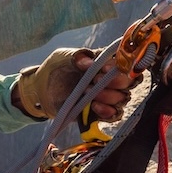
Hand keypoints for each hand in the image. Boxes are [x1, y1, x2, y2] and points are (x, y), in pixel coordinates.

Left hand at [15, 48, 139, 120]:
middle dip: (117, 82)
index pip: (127, 62)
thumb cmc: (55, 69)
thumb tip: (90, 63)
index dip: (123, 65)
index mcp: (106, 61)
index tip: (105, 68)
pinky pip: (115, 114)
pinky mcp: (100, 111)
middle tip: (96, 80)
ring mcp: (107, 95)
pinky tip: (94, 106)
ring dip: (109, 96)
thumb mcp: (64, 57)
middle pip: (130, 82)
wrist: (41, 90)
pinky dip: (107, 111)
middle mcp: (110, 78)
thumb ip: (78, 58)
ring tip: (88, 92)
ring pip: (123, 98)